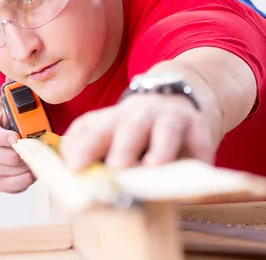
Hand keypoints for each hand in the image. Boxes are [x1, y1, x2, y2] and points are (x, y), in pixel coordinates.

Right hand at [0, 111, 35, 192]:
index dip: (6, 138)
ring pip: (13, 172)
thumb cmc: (12, 132)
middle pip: (8, 157)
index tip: (17, 137)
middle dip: (25, 154)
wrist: (6, 147)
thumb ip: (17, 114)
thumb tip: (28, 111)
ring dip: (27, 167)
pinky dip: (25, 180)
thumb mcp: (12, 119)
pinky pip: (13, 186)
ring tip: (35, 160)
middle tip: (36, 150)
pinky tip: (30, 172)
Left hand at [60, 93, 219, 170]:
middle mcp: (140, 115)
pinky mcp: (199, 127)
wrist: (177, 96)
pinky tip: (195, 168)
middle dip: (123, 148)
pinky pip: (200, 141)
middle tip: (115, 168)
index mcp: (114, 118)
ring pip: (166, 131)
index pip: (93, 130)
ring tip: (154, 166)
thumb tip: (65, 165)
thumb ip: (87, 143)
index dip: (84, 148)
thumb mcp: (110, 126)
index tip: (74, 167)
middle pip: (129, 128)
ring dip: (160, 148)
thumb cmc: (138, 123)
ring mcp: (170, 118)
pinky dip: (198, 155)